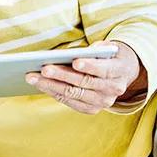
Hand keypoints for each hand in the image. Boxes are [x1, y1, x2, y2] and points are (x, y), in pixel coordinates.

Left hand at [24, 41, 146, 114]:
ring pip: (73, 94)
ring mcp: (102, 102)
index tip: (75, 61)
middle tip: (43, 68)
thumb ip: (99, 48)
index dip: (89, 66)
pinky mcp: (92, 109)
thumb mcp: (110, 47)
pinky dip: (54, 93)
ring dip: (51, 85)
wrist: (124, 73)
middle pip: (83, 83)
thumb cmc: (110, 55)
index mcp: (119, 72)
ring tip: (33, 77)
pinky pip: (70, 102)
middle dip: (61, 75)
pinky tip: (41, 85)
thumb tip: (81, 53)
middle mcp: (112, 90)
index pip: (103, 70)